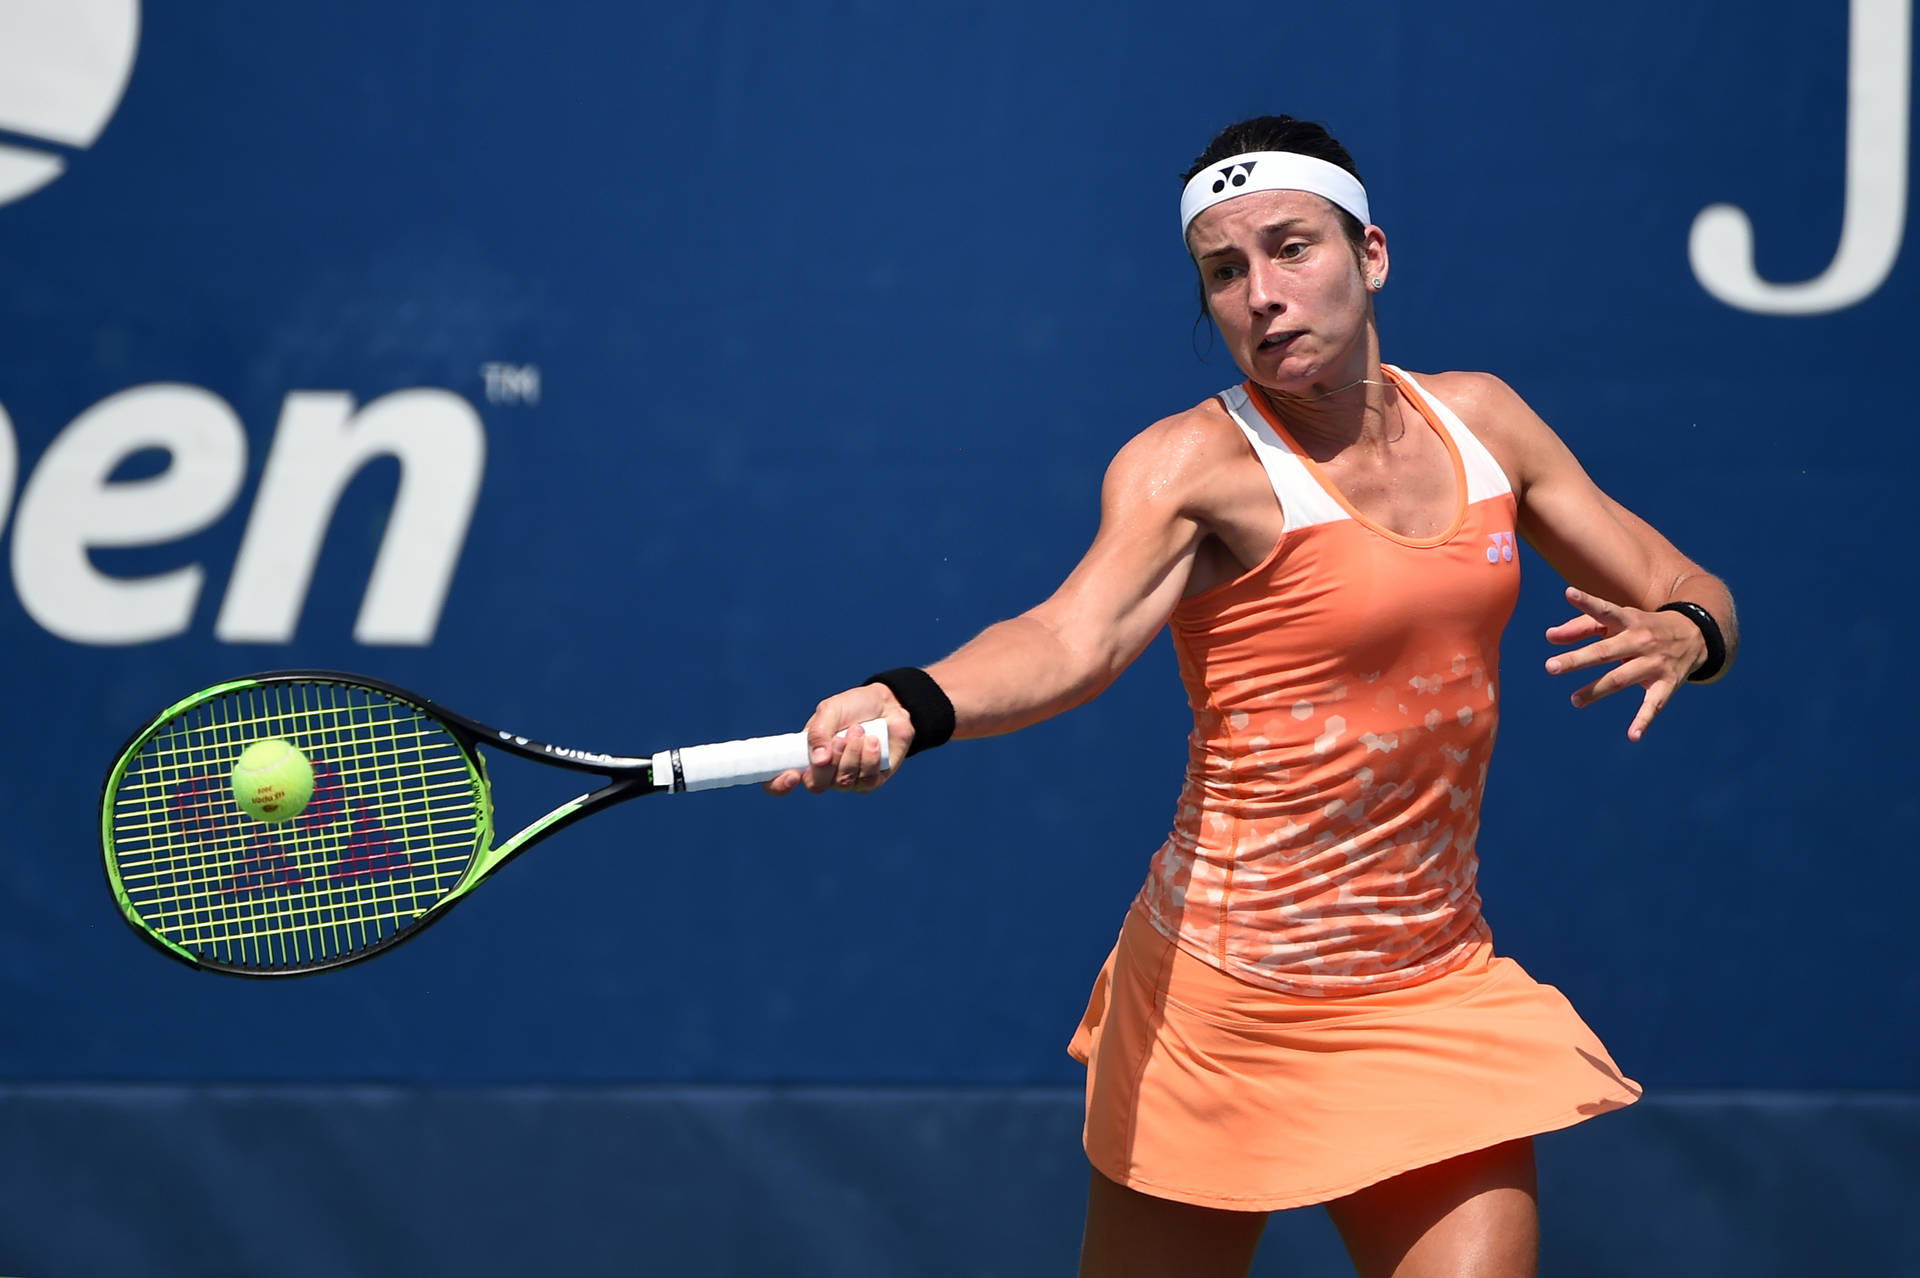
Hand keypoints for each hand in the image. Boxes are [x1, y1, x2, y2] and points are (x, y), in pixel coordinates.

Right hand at [763, 684, 914, 794]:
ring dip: (852, 754)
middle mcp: (824, 773)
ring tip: (860, 730)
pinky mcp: (871, 781)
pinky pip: (866, 781)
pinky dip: (869, 758)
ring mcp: (848, 779)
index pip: (781, 782)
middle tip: (840, 738)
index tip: (791, 775)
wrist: (889, 705)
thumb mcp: (830, 710)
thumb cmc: (854, 707)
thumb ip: (818, 732)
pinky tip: (873, 741)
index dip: (779, 785)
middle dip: (829, 761)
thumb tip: (817, 760)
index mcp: (806, 756)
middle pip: (816, 785)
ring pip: (843, 782)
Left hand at [1543, 586, 1705, 741]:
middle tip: (1550, 666)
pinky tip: (1632, 736)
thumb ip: (1581, 626)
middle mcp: (1641, 641)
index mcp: (1628, 620)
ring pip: (1621, 679)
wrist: (1696, 634)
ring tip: (1574, 700)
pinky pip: (1654, 704)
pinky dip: (1644, 721)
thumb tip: (1549, 636)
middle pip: (1605, 651)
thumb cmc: (1641, 627)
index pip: (1605, 610)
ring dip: (1596, 690)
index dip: (1587, 602)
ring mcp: (1655, 663)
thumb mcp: (1618, 621)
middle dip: (1578, 660)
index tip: (1568, 593)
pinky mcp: (1668, 684)